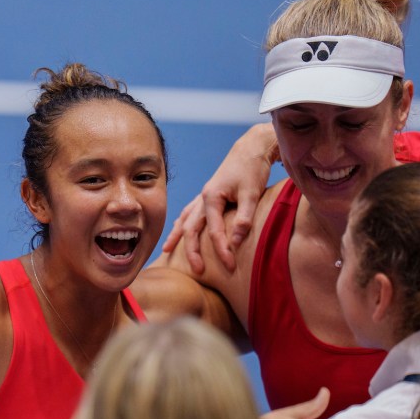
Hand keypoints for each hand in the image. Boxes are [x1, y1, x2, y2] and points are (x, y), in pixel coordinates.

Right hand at [161, 123, 276, 273]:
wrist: (252, 147)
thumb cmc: (253, 168)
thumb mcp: (252, 194)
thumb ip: (243, 218)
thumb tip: (236, 241)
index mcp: (211, 197)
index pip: (214, 231)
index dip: (222, 250)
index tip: (230, 266)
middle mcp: (204, 197)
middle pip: (192, 228)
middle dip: (192, 251)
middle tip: (197, 271)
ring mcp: (204, 195)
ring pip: (186, 219)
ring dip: (177, 236)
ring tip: (166, 251)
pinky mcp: (209, 194)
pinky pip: (190, 211)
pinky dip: (183, 222)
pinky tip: (179, 229)